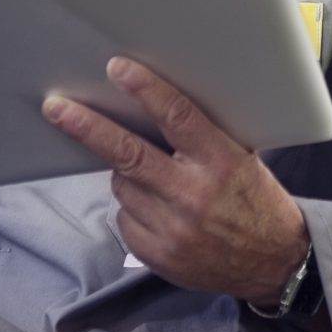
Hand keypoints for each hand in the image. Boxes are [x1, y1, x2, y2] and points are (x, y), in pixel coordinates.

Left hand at [42, 58, 310, 303]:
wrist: (275, 263)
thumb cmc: (257, 202)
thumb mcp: (244, 160)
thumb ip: (204, 139)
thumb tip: (157, 107)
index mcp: (221, 162)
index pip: (177, 117)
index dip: (145, 89)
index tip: (117, 68)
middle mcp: (193, 194)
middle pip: (129, 154)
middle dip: (88, 128)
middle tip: (57, 108)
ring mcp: (172, 228)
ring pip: (123, 185)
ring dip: (129, 176)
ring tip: (159, 182)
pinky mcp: (158, 254)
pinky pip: (125, 219)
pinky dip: (135, 210)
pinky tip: (162, 213)